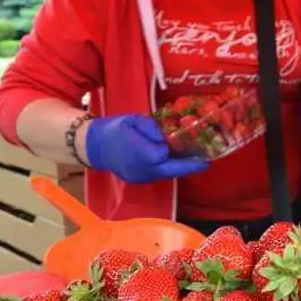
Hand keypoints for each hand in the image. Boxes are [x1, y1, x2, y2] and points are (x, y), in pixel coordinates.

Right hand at [83, 114, 208, 183]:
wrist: (93, 146)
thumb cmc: (114, 129)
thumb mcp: (133, 120)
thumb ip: (151, 127)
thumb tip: (166, 137)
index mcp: (139, 153)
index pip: (164, 155)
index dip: (177, 150)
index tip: (191, 144)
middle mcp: (141, 169)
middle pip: (171, 170)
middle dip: (190, 167)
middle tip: (207, 162)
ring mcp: (140, 177)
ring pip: (166, 175)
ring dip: (181, 169)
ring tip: (196, 161)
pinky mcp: (138, 180)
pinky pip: (159, 176)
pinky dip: (170, 169)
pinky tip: (178, 162)